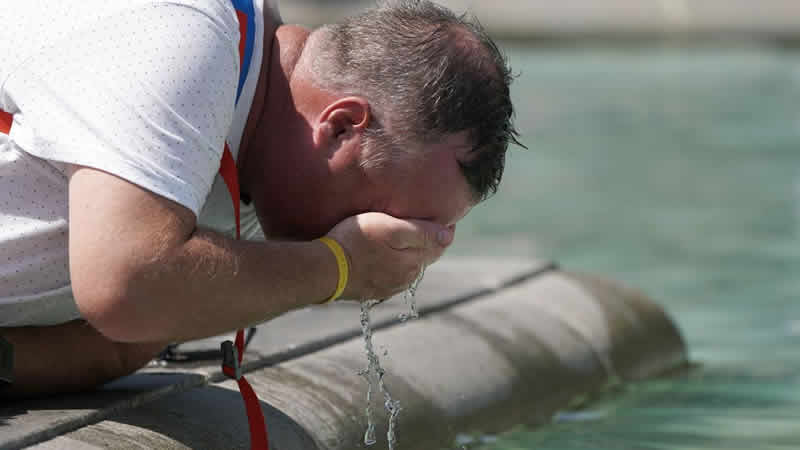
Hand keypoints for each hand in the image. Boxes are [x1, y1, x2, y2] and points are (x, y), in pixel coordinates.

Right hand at [325, 212, 453, 300]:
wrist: (324, 269)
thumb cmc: (356, 242)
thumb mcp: (390, 229)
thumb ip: (421, 233)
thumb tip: (449, 235)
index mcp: (415, 263)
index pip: (438, 244)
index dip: (441, 228)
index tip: (440, 213)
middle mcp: (406, 279)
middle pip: (423, 255)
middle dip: (425, 240)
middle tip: (419, 220)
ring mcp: (388, 287)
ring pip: (406, 266)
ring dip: (407, 252)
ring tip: (399, 235)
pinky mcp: (371, 290)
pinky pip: (389, 274)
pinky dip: (391, 263)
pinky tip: (382, 254)